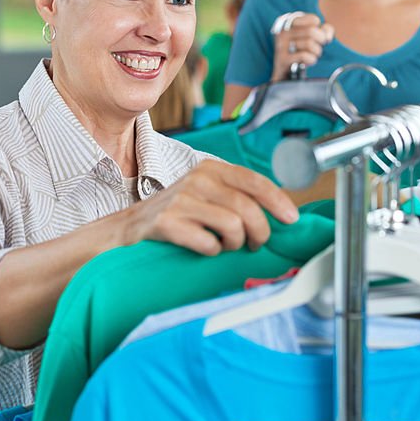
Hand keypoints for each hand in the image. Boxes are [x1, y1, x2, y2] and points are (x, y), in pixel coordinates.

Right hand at [122, 160, 299, 254]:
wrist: (128, 229)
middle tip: (256, 244)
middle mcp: (197, 179)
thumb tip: (280, 212)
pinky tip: (205, 249)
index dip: (278, 201)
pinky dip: (213, 252)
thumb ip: (236, 196)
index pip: (254, 181)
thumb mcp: (206, 193)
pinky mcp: (166, 223)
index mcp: (210, 169)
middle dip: (260, 231)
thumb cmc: (177, 214)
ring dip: (236, 243)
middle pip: (247, 207)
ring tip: (227, 246)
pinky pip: (208, 243)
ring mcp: (180, 201)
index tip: (291, 219)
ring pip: (233, 225)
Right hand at [272, 14, 334, 80]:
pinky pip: (305, 55)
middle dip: (321, 41)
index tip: (318, 38)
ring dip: (316, 52)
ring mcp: (281, 46)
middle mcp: (283, 32)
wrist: (285, 74)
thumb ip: (324, 31)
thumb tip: (327, 35)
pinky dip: (311, 59)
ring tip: (312, 55)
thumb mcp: (312, 38)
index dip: (321, 30)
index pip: (313, 20)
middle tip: (318, 47)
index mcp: (288, 22)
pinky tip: (307, 62)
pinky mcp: (283, 59)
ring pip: (309, 43)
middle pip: (312, 31)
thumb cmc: (301, 52)